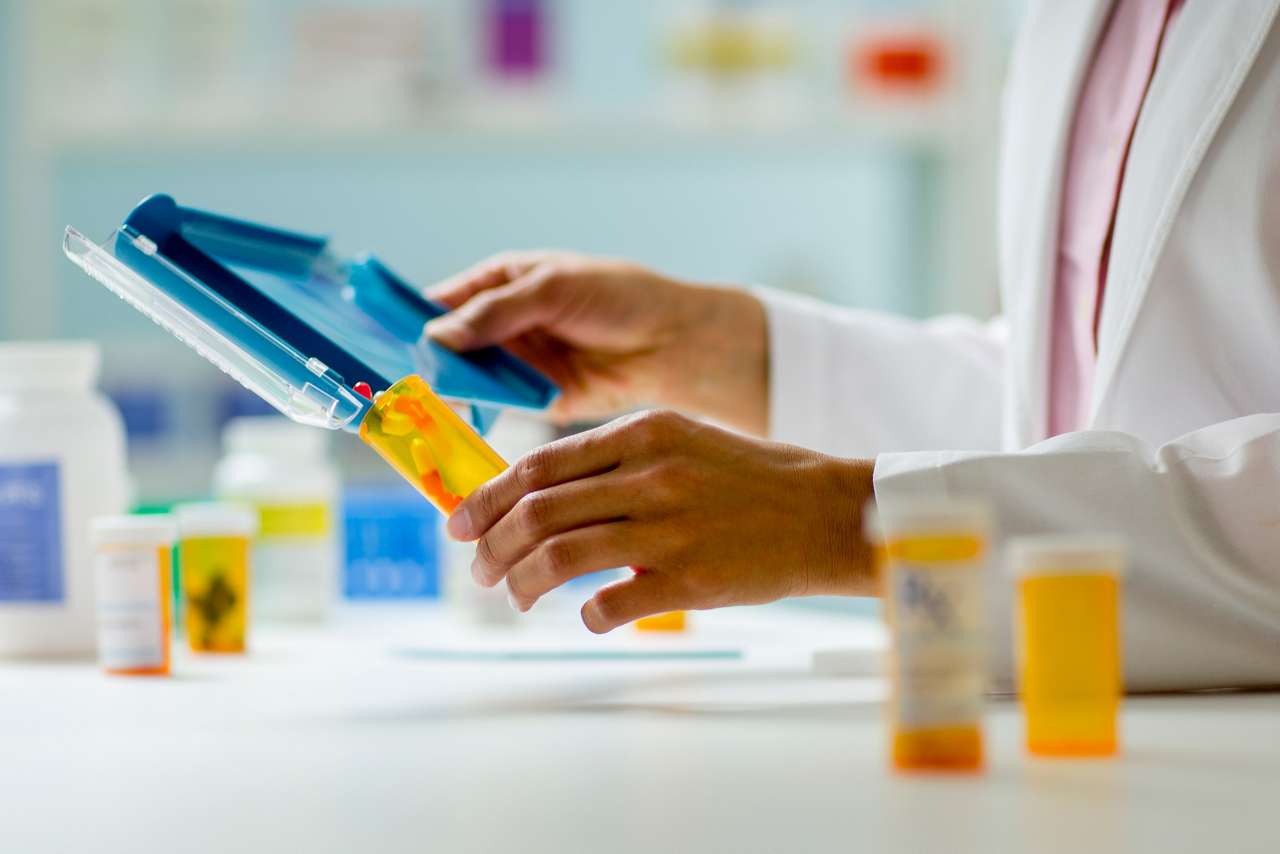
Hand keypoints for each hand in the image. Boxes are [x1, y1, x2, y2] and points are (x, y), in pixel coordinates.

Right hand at [424, 251, 768, 434]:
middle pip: (445, 345)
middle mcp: (500, 324)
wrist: (672, 343)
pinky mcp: (532, 400)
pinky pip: (492, 408)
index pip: (441, 300)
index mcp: (500, 283)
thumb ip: (495, 313)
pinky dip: (473, 416)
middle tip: (390, 381)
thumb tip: (436, 335)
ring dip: (443, 392)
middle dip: (421, 362)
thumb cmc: (618, 297)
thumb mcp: (552, 289)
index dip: (407, 317)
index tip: (374, 337)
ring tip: (414, 405)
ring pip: (463, 380)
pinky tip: (452, 424)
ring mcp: (514, 364)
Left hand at [445, 409, 876, 632]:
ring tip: (513, 597)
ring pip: (559, 556)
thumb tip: (536, 494)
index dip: (486, 498)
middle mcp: (650, 475)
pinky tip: (586, 616)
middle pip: (537, 512)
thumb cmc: (747, 479)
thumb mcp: (679, 441)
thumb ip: (612, 461)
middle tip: (479, 569)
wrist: (824, 513)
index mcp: (641, 433)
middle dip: (491, 545)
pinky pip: (609, 603)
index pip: (537, 465)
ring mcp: (670, 528)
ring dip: (521, 583)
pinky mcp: (691, 578)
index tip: (460, 523)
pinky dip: (584, 614)